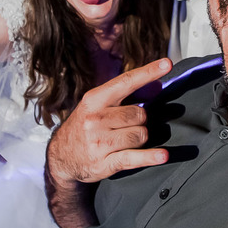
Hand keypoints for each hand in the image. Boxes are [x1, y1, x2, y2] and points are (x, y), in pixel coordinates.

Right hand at [46, 58, 171, 189]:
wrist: (61, 157)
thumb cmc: (84, 127)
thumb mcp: (97, 106)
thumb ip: (126, 95)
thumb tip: (157, 86)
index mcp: (94, 100)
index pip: (125, 82)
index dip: (148, 72)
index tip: (165, 64)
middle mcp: (95, 120)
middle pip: (140, 114)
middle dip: (140, 120)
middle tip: (128, 125)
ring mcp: (100, 142)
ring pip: (141, 135)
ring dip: (140, 138)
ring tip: (125, 140)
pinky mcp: (105, 163)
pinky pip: (135, 157)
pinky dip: (150, 156)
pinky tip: (162, 155)